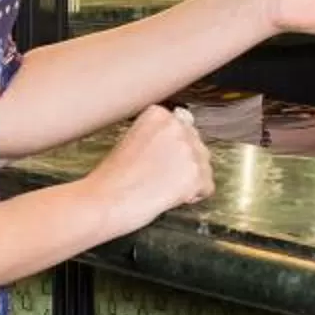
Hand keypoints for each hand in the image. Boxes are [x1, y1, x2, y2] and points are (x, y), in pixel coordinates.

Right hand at [85, 104, 216, 232]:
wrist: (107, 200)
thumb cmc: (114, 177)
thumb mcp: (133, 138)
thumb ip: (161, 131)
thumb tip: (186, 126)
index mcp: (159, 113)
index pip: (184, 126)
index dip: (172, 148)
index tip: (156, 159)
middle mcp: (177, 126)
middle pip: (197, 145)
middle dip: (184, 162)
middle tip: (158, 176)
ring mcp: (188, 150)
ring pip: (204, 166)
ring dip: (190, 179)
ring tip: (162, 186)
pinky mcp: (196, 175)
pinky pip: (207, 187)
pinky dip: (194, 196)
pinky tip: (171, 196)